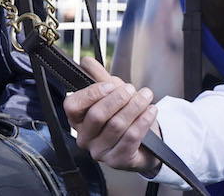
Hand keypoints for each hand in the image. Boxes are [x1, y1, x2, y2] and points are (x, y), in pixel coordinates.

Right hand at [63, 56, 162, 174]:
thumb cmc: (123, 116)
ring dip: (135, 107)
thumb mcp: (112, 94)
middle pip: (97, 116)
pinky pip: (131, 138)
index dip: (92, 93)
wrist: (145, 143)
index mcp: (77, 120)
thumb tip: (86, 61)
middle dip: (118, 99)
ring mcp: (100, 152)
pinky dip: (143, 121)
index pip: (73, 106)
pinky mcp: (118, 161)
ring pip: (116, 125)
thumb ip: (98, 77)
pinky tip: (151, 111)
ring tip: (146, 96)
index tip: (112, 85)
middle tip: (132, 89)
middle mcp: (84, 138)